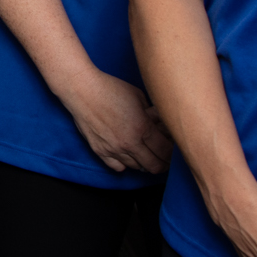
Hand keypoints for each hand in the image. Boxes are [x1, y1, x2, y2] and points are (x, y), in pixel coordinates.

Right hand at [53, 71, 172, 173]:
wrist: (82, 90)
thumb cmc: (110, 88)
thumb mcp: (139, 96)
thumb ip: (151, 113)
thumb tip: (159, 122)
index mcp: (142, 127)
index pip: (166, 151)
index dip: (173, 153)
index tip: (174, 150)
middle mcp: (129, 143)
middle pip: (154, 165)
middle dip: (163, 164)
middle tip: (165, 158)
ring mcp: (114, 149)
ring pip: (137, 167)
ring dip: (144, 163)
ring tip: (146, 154)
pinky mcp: (100, 151)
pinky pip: (117, 167)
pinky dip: (125, 164)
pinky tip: (128, 155)